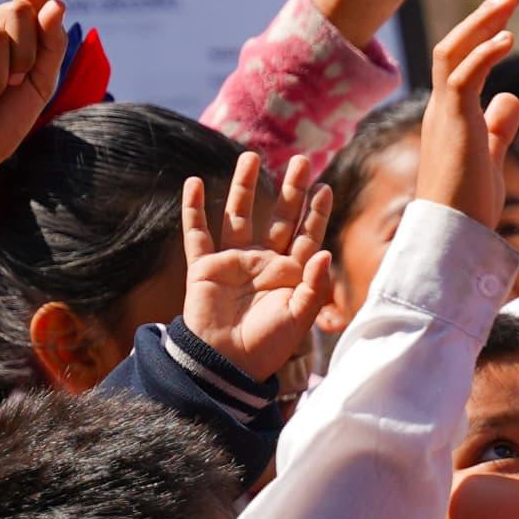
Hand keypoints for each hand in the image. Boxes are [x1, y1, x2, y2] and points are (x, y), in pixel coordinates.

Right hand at [176, 151, 339, 384]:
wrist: (227, 362)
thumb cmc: (267, 344)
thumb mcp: (299, 318)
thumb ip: (314, 286)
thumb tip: (326, 251)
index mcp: (290, 272)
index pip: (306, 234)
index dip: (316, 212)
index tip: (325, 187)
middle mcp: (263, 260)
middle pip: (279, 216)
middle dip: (290, 189)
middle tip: (301, 160)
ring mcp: (233, 261)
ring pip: (239, 215)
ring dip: (244, 187)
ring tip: (249, 156)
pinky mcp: (205, 267)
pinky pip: (197, 234)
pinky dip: (193, 210)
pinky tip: (192, 183)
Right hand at [412, 0, 518, 233]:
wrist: (451, 239)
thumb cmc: (468, 207)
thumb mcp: (489, 158)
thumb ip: (497, 128)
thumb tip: (511, 98)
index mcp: (449, 115)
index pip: (461, 62)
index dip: (484, 34)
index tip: (508, 14)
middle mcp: (440, 109)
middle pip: (455, 46)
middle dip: (484, 14)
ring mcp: (443, 115)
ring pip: (453, 53)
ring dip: (483, 21)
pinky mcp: (453, 125)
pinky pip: (463, 78)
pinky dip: (484, 53)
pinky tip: (508, 36)